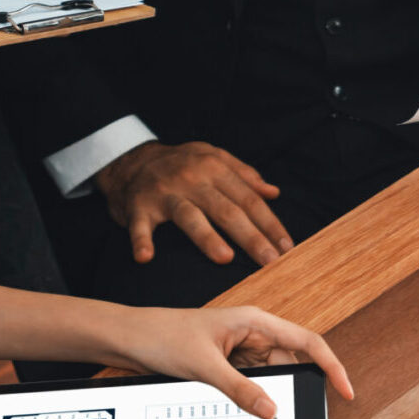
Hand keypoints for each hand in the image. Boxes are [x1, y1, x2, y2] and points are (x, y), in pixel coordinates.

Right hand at [96, 141, 292, 265]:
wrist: (131, 159)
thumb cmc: (181, 163)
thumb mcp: (213, 157)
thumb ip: (244, 175)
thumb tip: (274, 193)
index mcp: (215, 169)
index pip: (249, 200)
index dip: (270, 224)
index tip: (287, 247)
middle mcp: (192, 180)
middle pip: (227, 211)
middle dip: (252, 237)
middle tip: (271, 261)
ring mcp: (165, 194)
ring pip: (190, 216)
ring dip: (207, 238)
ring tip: (225, 258)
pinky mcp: (138, 207)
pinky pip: (140, 225)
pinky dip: (141, 240)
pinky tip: (145, 256)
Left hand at [111, 305, 354, 409]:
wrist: (129, 338)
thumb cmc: (162, 336)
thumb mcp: (204, 367)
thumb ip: (241, 389)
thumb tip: (272, 410)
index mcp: (256, 321)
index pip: (308, 342)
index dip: (331, 366)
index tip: (344, 389)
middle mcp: (254, 332)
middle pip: (291, 361)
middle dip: (292, 386)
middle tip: (287, 412)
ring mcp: (241, 348)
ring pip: (271, 375)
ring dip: (266, 393)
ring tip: (245, 403)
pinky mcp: (229, 362)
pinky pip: (252, 382)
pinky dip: (251, 396)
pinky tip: (237, 403)